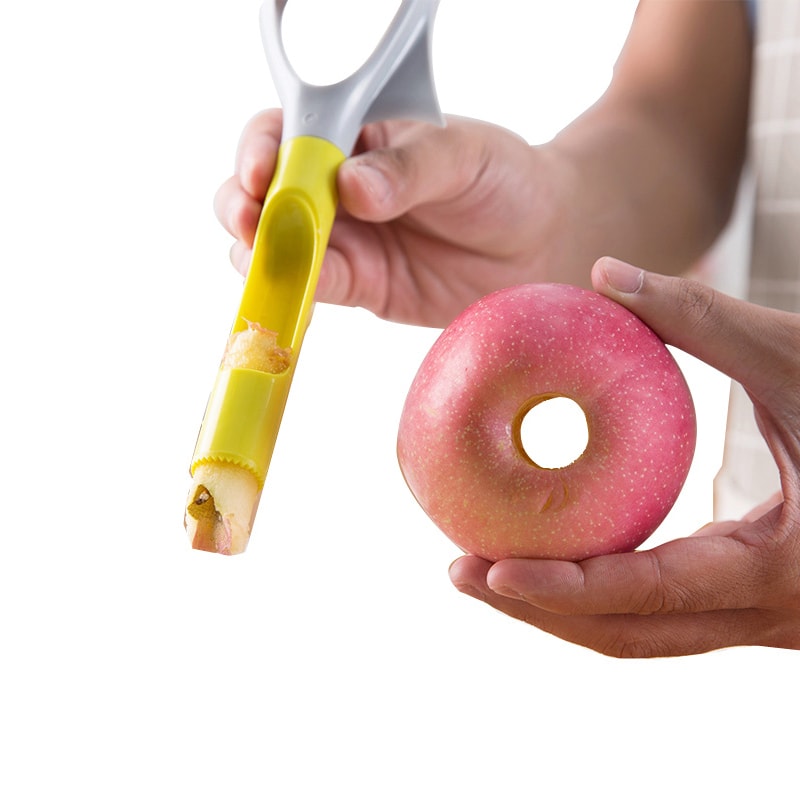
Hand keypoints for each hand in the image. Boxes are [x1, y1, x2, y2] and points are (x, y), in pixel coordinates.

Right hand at [214, 110, 574, 326]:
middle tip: (251, 224)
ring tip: (266, 264)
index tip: (261, 173)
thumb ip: (410, 167)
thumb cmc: (503, 180)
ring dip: (259, 256)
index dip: (261, 150)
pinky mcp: (358, 284)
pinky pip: (314, 290)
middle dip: (242, 208)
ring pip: (276, 246)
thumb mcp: (464, 156)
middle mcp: (336, 188)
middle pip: (263, 193)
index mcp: (356, 137)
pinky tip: (291, 300)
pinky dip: (292, 296)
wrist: (539, 242)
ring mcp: (344, 239)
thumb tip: (353, 185)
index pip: (287, 133)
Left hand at [450, 258, 799, 656]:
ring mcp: (764, 618)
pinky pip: (662, 610)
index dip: (561, 591)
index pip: (648, 595)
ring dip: (563, 610)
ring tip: (488, 568)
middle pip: (628, 635)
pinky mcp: (754, 600)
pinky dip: (602, 592)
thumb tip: (602, 273)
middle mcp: (772, 615)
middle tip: (460, 572)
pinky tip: (557, 553)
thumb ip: (700, 316)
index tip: (485, 571)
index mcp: (784, 572)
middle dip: (539, 613)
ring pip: (643, 634)